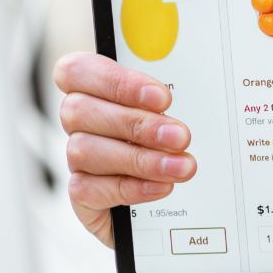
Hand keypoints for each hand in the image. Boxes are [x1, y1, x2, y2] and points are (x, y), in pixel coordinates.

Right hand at [52, 52, 193, 247]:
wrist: (165, 201)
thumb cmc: (168, 141)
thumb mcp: (173, 111)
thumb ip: (169, 98)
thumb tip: (196, 93)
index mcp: (93, 89)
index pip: (77, 70)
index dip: (116, 81)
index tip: (161, 98)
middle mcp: (79, 121)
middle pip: (80, 111)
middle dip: (137, 124)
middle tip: (180, 137)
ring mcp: (77, 157)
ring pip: (84, 150)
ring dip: (139, 159)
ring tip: (180, 167)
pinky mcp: (81, 194)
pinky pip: (89, 189)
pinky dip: (130, 187)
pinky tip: (161, 186)